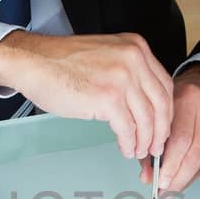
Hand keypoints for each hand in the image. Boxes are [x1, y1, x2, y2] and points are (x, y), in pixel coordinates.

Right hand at [0, 31, 172, 159]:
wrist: (34, 62)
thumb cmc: (61, 62)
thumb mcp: (106, 56)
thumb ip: (128, 72)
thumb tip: (142, 104)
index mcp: (136, 47)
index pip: (164, 84)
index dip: (166, 111)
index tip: (162, 126)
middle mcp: (134, 59)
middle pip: (161, 103)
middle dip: (160, 130)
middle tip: (156, 146)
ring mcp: (122, 78)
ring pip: (147, 118)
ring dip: (145, 140)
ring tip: (139, 151)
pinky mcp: (108, 98)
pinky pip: (128, 128)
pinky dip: (129, 143)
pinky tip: (126, 148)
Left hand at [140, 63, 199, 194]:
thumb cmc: (183, 98)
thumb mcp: (163, 111)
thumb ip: (151, 142)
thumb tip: (147, 177)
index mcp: (186, 98)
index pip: (179, 139)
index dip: (169, 166)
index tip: (159, 183)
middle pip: (196, 153)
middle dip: (178, 176)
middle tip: (166, 189)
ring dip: (188, 178)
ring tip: (174, 186)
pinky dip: (199, 172)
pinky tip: (189, 175)